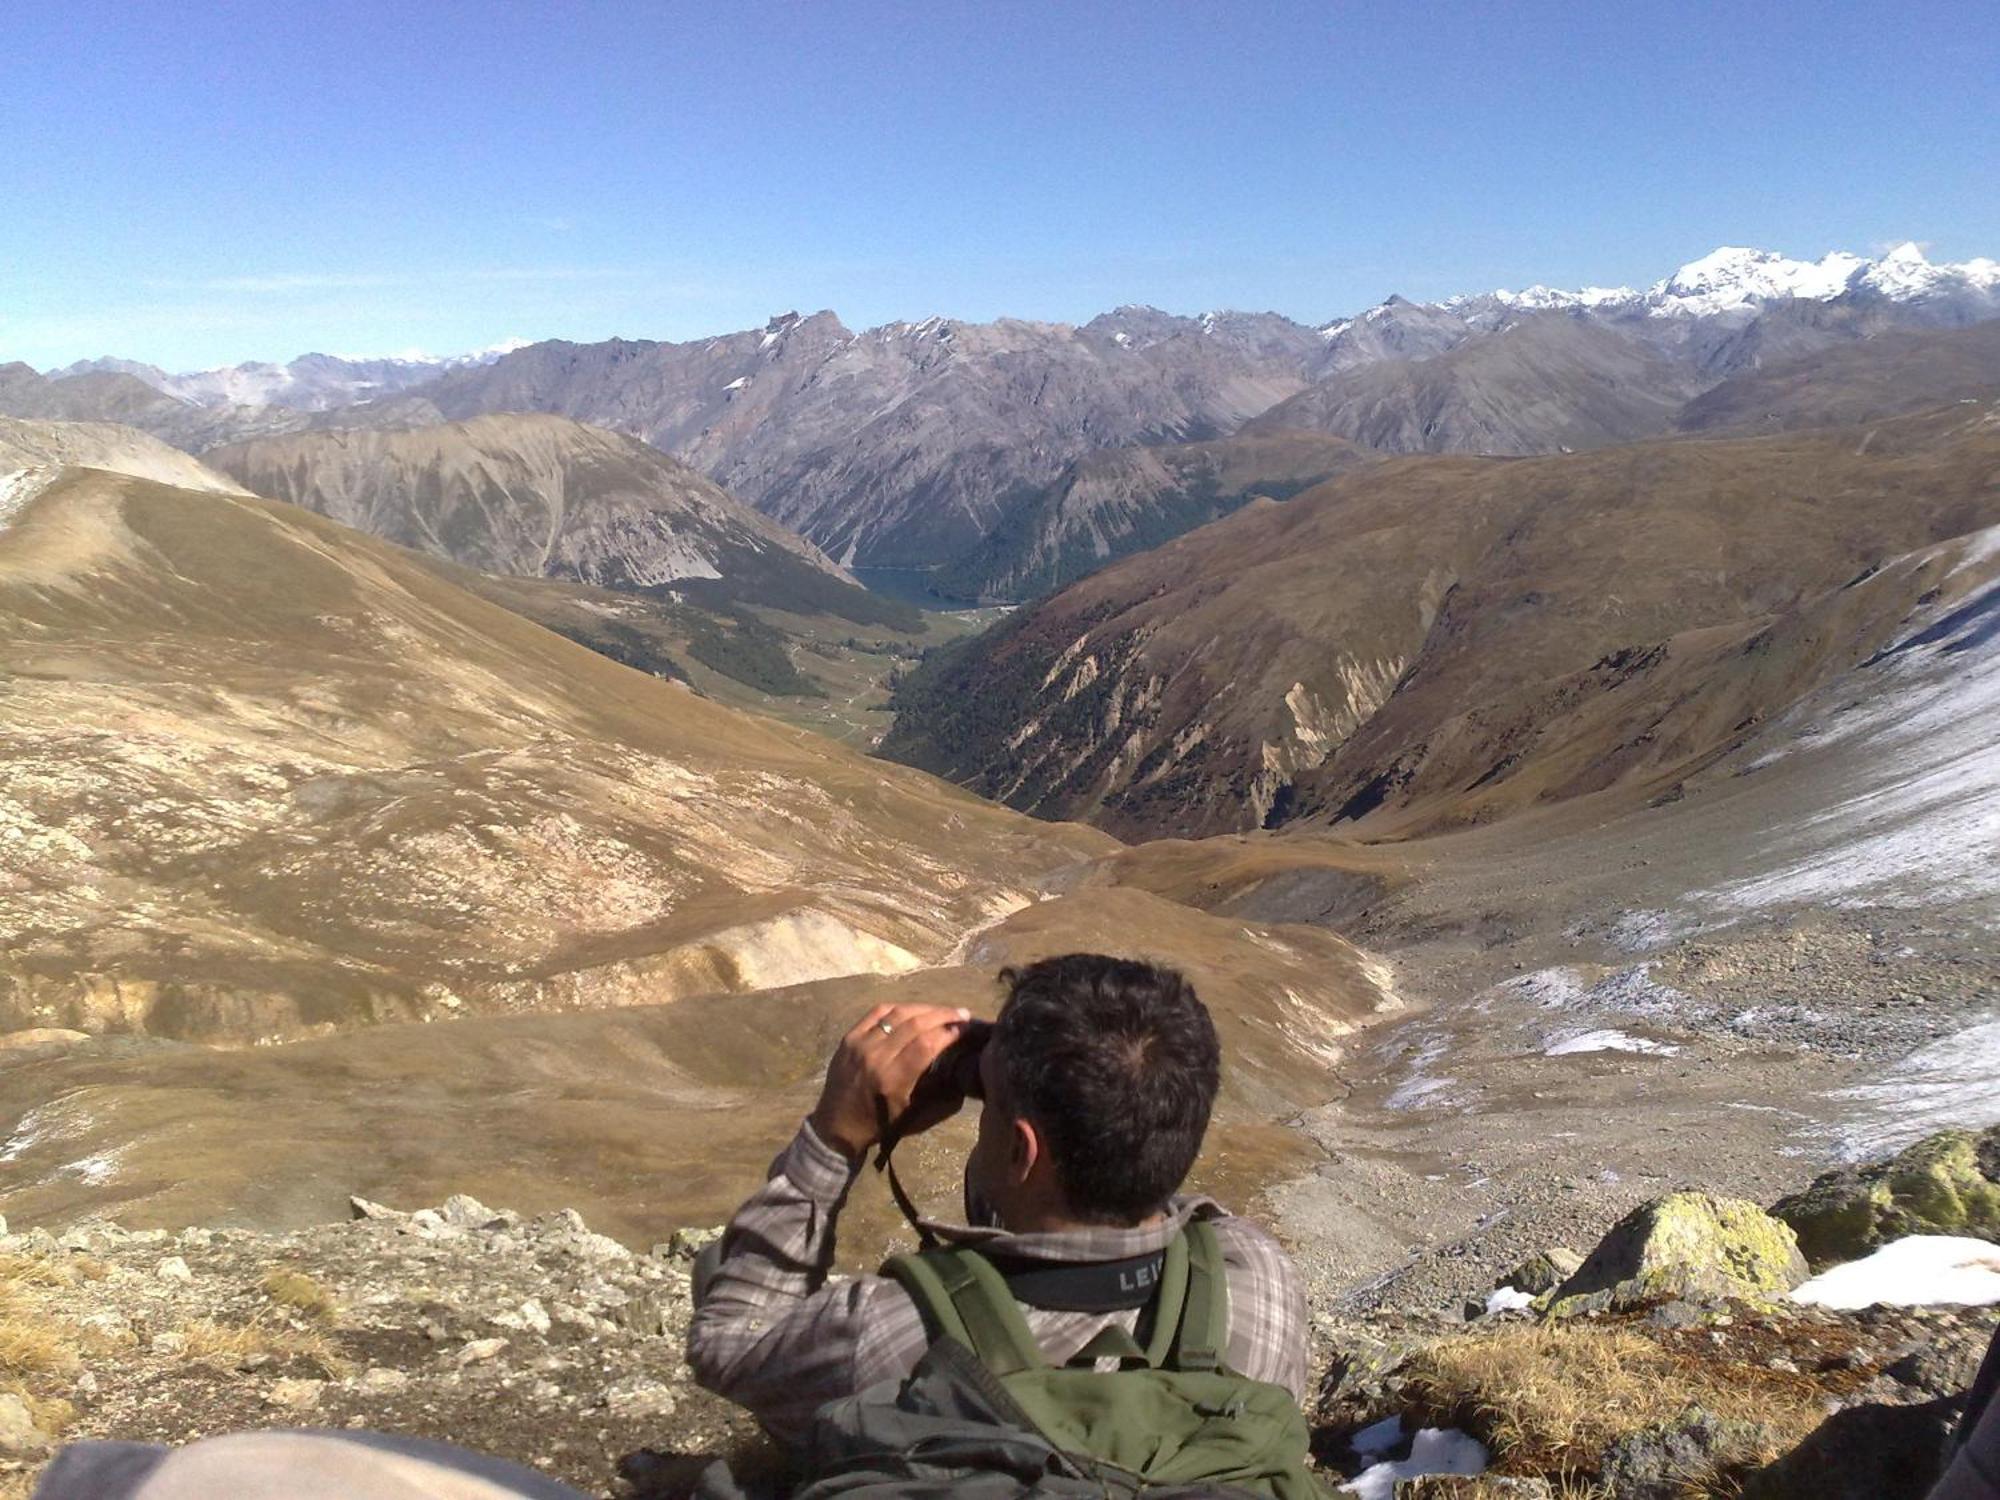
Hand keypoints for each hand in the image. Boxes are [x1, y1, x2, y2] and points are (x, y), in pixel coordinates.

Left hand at [808, 1003, 973, 1162]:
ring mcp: (860, 1044)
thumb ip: (941, 1093)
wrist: (838, 1125)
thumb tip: (964, 1065)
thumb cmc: (881, 1124)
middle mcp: (876, 1058)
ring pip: (897, 1013)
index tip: (966, 1029)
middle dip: (943, 1015)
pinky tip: (914, 1009)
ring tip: (942, 1010)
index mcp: (893, 1080)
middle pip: (915, 1024)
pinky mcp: (849, 1037)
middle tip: (962, 1014)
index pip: (926, 1045)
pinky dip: (900, 1007)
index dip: (949, 1032)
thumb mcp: (915, 1116)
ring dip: (925, 1008)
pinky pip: (877, 1012)